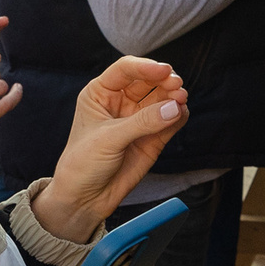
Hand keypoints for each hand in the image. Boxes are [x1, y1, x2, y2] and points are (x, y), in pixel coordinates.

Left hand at [31, 57, 188, 238]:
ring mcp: (138, 119)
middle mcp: (121, 102)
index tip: (164, 71)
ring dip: (174, 96)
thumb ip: (142, 122)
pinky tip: (181, 114)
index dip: (145, 67)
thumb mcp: (108, 139)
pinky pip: (170, 120)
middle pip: (148, 81)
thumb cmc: (83, 164)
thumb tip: (174, 107)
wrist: (85, 199)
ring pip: (162, 99)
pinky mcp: (152, 137)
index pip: (125, 70)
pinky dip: (178, 115)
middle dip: (164, 81)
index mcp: (100, 93)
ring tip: (181, 100)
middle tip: (176, 86)